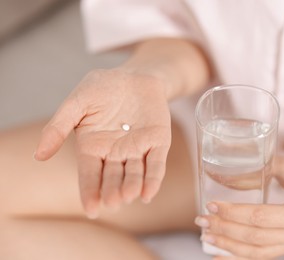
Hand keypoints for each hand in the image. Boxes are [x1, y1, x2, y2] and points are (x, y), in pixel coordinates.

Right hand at [34, 68, 170, 217]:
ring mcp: (137, 149)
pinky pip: (155, 163)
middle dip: (112, 190)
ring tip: (129, 196)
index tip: (91, 209)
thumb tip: (39, 155)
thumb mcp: (76, 103)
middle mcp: (115, 153)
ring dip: (132, 186)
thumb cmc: (102, 88)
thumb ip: (59, 127)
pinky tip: (149, 193)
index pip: (89, 174)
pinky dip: (153, 178)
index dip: (90, 192)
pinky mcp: (157, 143)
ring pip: (134, 173)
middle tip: (112, 202)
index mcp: (93, 147)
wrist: (134, 75)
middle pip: (112, 177)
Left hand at [195, 156, 283, 258]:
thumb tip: (228, 172)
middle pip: (254, 238)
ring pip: (257, 252)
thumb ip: (261, 168)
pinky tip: (222, 255)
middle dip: (224, 230)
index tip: (211, 205)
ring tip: (206, 237)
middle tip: (201, 220)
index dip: (232, 213)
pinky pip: (264, 255)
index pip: (258, 218)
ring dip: (228, 246)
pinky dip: (241, 256)